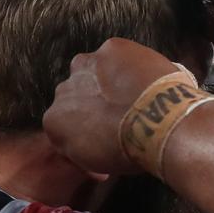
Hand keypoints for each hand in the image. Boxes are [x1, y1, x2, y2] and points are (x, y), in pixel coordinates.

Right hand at [43, 38, 179, 174]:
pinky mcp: (111, 48)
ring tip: (132, 91)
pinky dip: (129, 63)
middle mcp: (62, 90)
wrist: (159, 124)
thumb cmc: (130, 153)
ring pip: (93, 69)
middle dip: (93, 99)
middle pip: (76, 92)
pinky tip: (143, 76)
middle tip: (119, 111)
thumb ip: (84, 150)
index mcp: (54, 121)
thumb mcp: (98, 164)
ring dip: (106, 78)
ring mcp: (86, 65)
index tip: (103, 132)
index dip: (85, 126)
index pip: (64, 121)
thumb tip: (95, 162)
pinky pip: (118, 54)